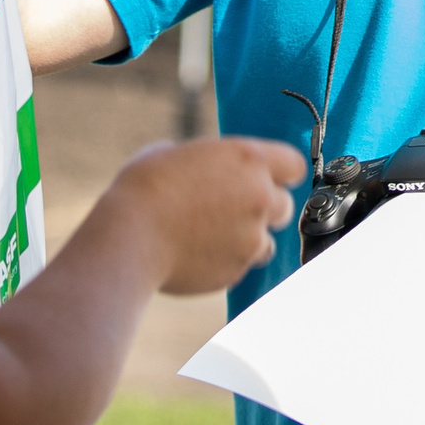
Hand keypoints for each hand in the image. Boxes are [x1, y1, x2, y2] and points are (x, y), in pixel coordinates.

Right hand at [96, 136, 304, 295]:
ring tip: (208, 233)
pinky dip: (226, 260)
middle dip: (263, 207)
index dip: (281, 172)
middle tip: (230, 206)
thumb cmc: (145, 187)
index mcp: (248, 160)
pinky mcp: (237, 271)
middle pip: (284, 205)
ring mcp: (252, 239)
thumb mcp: (174, 153)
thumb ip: (204, 162)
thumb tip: (201, 169)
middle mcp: (260, 198)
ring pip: (266, 241)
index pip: (294, 165)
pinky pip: (241, 265)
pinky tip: (196, 252)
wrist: (130, 236)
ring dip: (247, 238)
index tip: (267, 177)